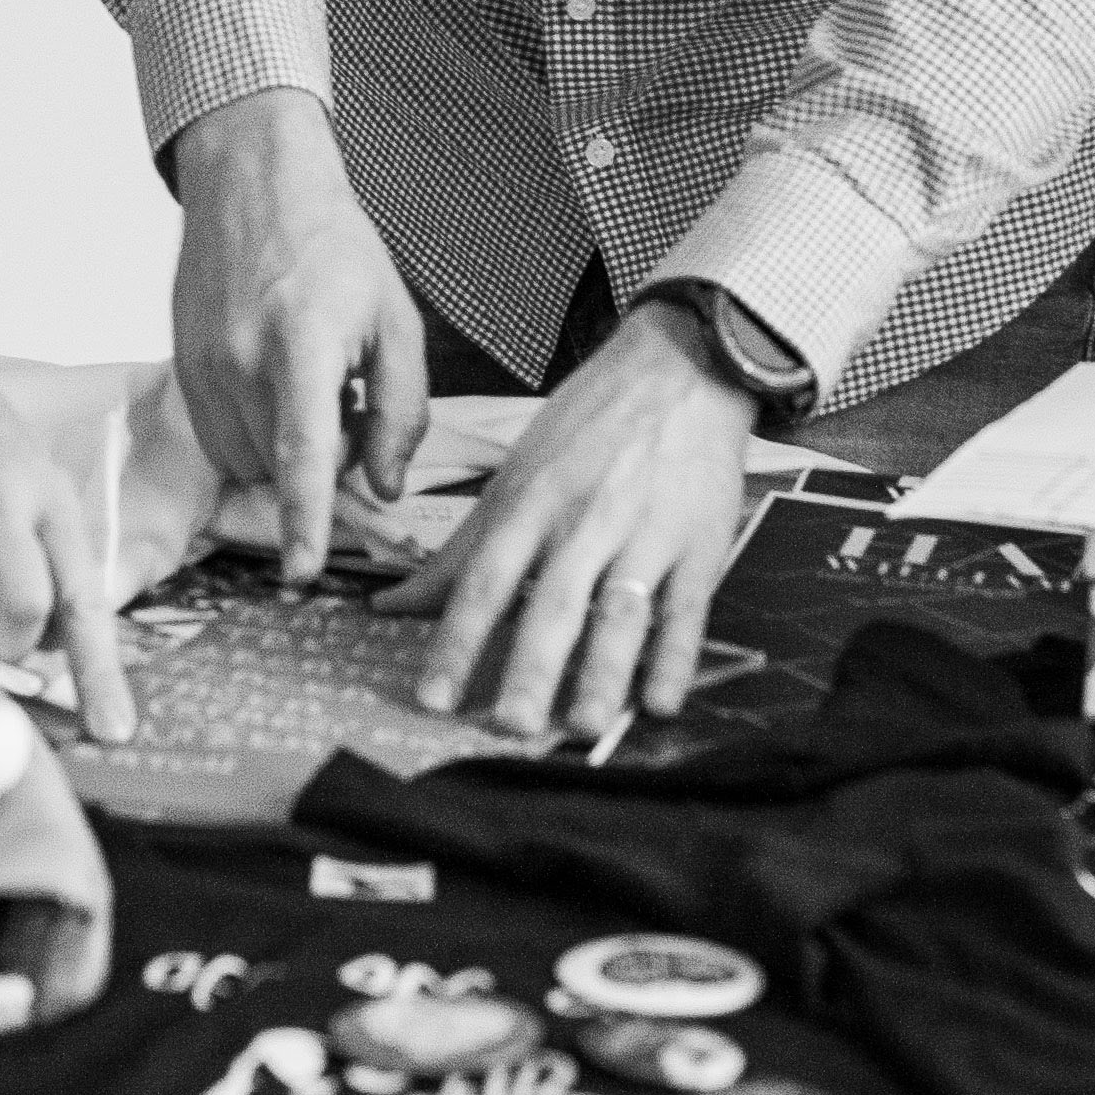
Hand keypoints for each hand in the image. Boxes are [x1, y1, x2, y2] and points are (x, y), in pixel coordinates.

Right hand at [171, 89, 428, 583]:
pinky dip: (247, 429)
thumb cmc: (333, 245)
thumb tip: (384, 487)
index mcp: (302, 344)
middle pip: (276, 466)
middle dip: (315, 460)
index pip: (303, 452)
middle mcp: (241, 359)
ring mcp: (201, 363)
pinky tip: (269, 377)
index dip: (305, 520)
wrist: (252, 181)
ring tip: (302, 379)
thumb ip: (400, 410)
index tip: (302, 573)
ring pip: (242, 460)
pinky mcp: (179, 363)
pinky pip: (215, 435)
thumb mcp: (396, 319)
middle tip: (344, 398)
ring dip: (277, 448)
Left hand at [377, 302, 752, 738]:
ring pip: (621, 612)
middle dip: (531, 666)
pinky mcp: (700, 545)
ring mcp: (646, 533)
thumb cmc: (587, 424)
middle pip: (553, 602)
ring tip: (583, 727)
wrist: (680, 366)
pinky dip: (675, 657)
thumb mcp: (517, 473)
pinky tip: (659, 702)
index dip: (459, 639)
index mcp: (532, 501)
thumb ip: (462, 548)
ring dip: (603, 672)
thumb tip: (393, 604)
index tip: (435, 696)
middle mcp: (585, 519)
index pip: (486, 579)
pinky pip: (688, 609)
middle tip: (508, 727)